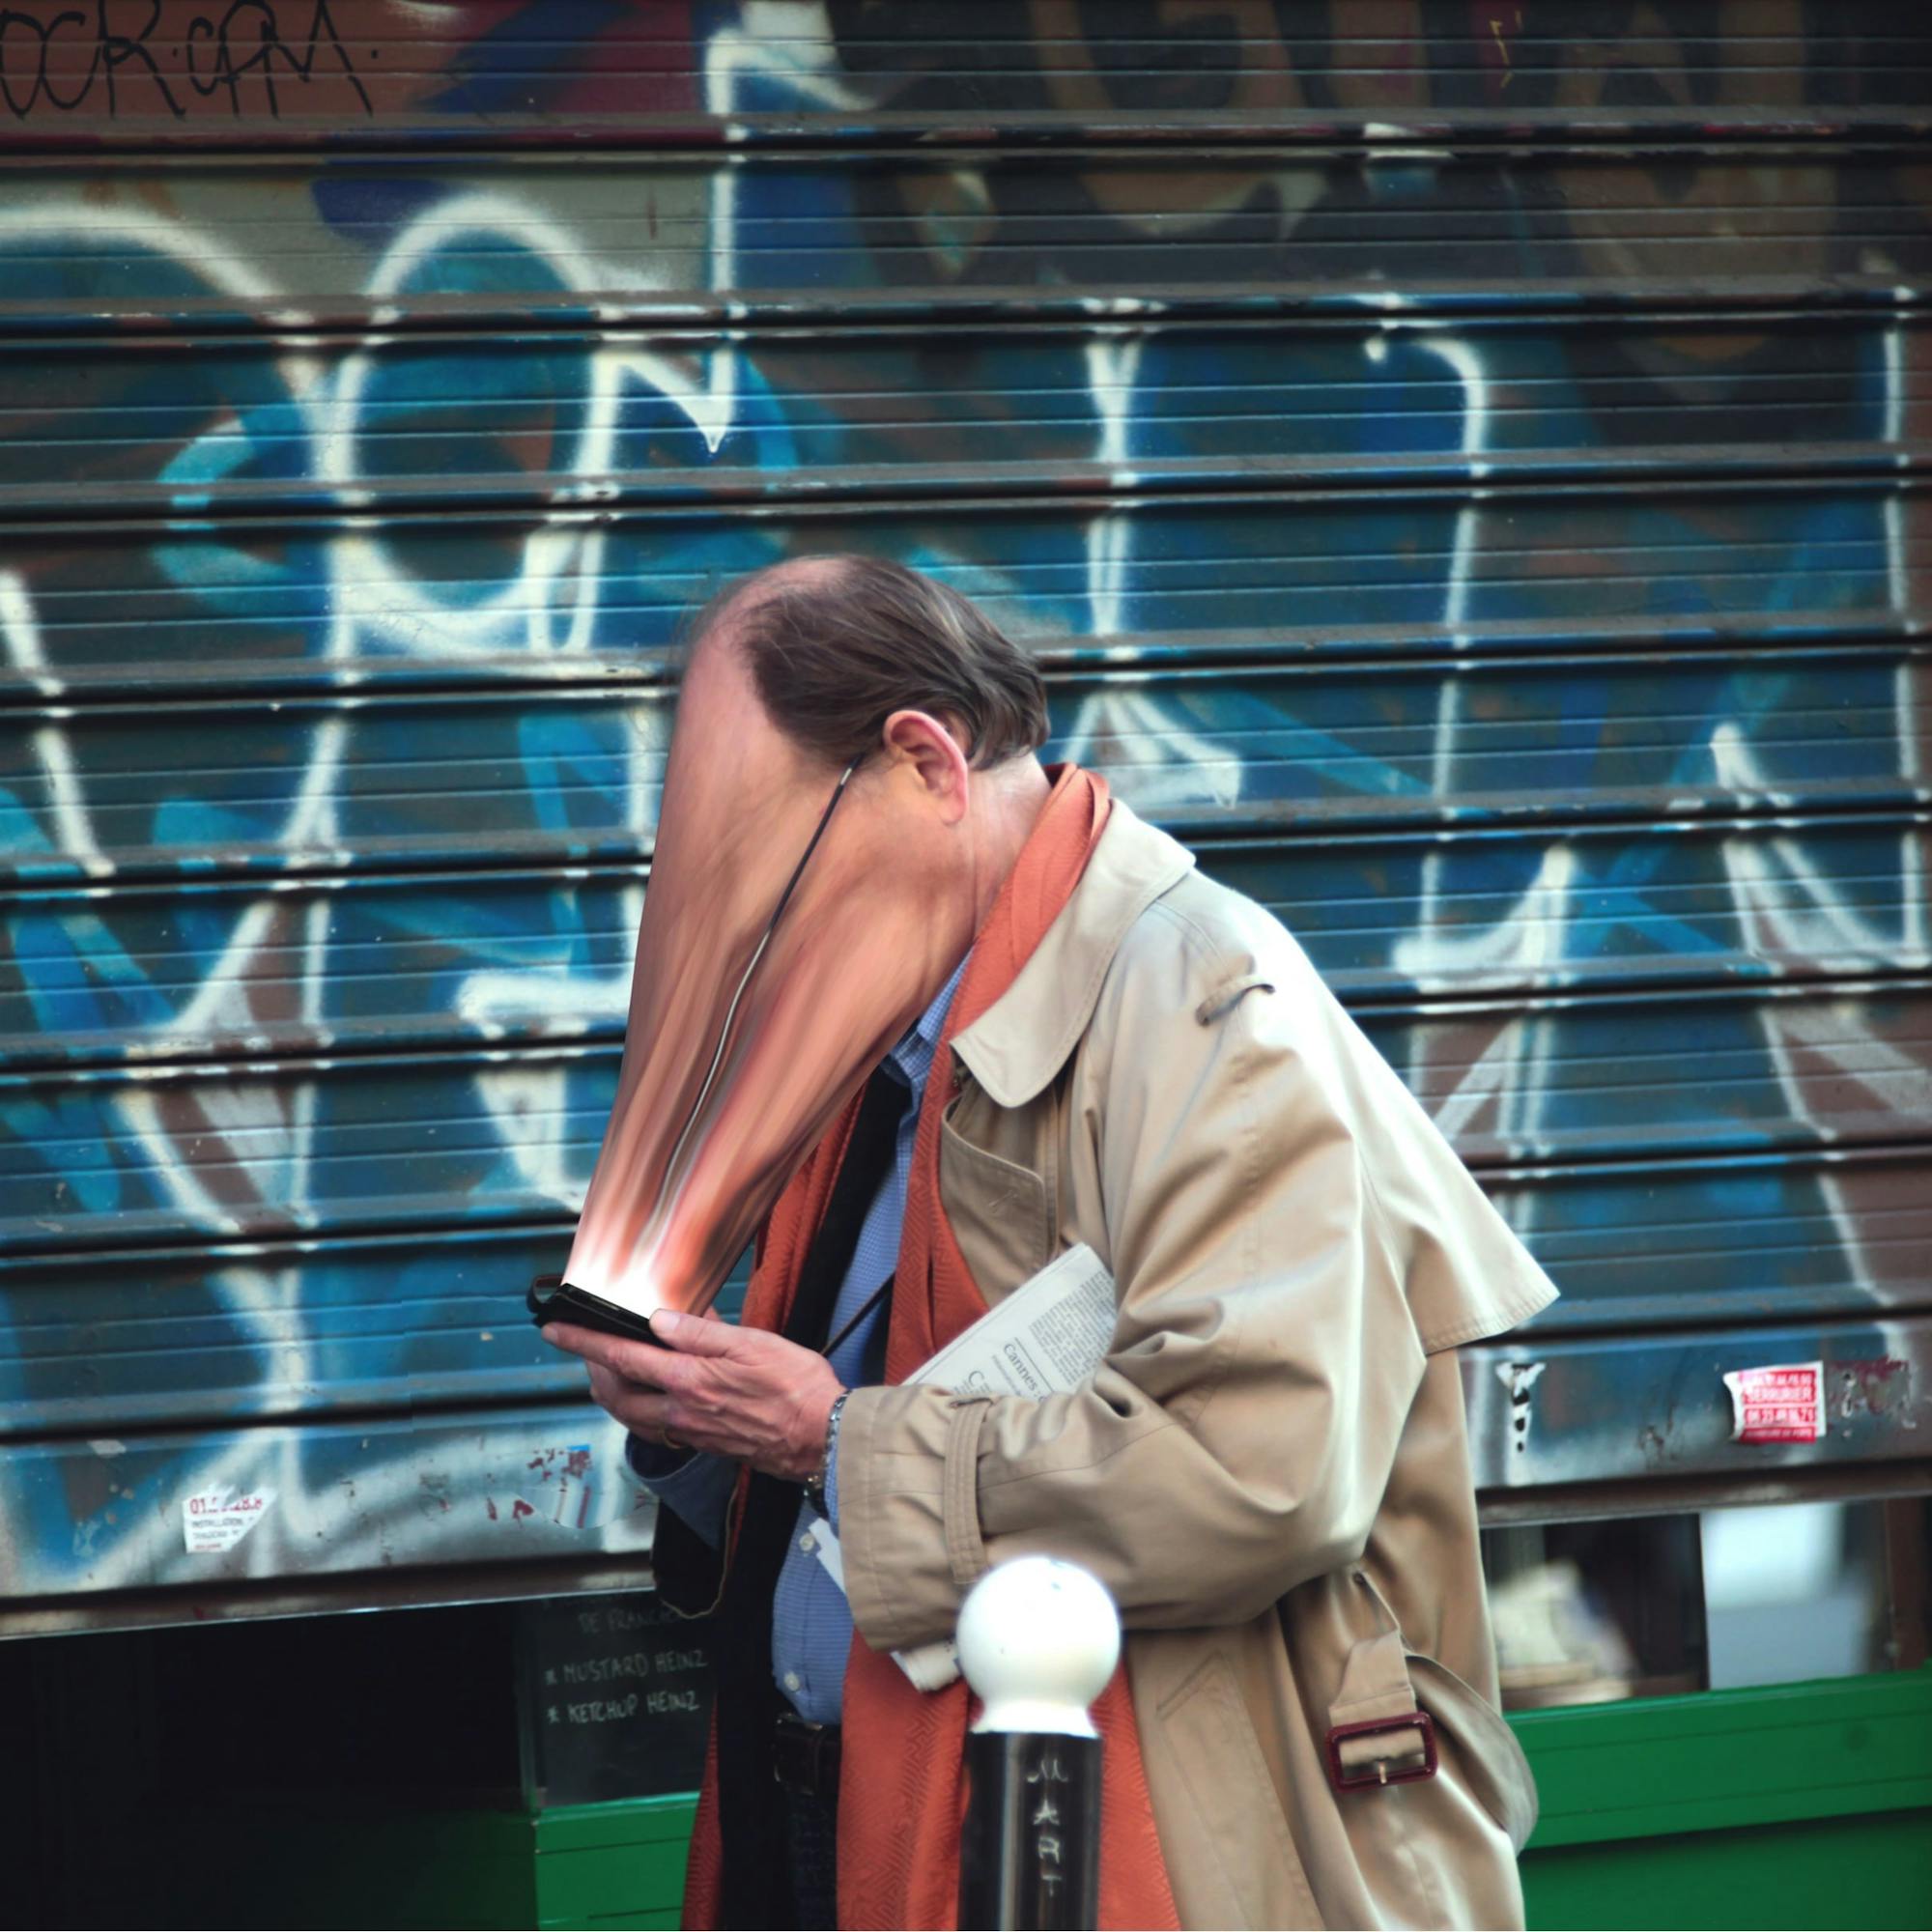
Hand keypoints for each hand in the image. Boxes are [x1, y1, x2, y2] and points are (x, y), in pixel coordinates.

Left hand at [543, 1310, 842, 1483]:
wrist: (822, 1439)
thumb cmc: (797, 1389)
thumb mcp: (752, 1344)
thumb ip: (701, 1332)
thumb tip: (658, 1319)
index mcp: (688, 1380)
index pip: (621, 1356)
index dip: (583, 1341)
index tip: (555, 1329)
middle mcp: (680, 1411)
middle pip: (614, 1394)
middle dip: (591, 1368)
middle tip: (586, 1344)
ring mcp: (691, 1431)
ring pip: (631, 1414)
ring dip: (614, 1389)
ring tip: (614, 1365)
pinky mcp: (705, 1442)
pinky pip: (654, 1426)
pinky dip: (640, 1405)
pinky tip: (654, 1392)